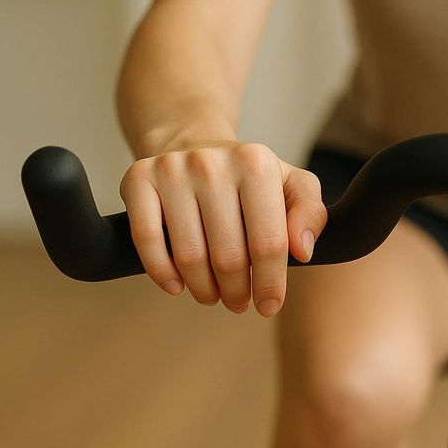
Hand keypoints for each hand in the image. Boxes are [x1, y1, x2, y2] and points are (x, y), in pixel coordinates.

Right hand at [119, 141, 327, 316]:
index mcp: (256, 163)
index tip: (269, 306)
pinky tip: (177, 286)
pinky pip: (148, 240)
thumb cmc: (249, 177)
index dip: (270, 283)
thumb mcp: (292, 185)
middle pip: (228, 255)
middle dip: (237, 292)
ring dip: (204, 289)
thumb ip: (310, 214)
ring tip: (213, 295)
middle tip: (239, 303)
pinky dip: (162, 273)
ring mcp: (171, 170)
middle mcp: (211, 163)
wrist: (194, 142)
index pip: (269, 242)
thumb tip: (302, 252)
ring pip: (189, 256)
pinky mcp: (138, 179)